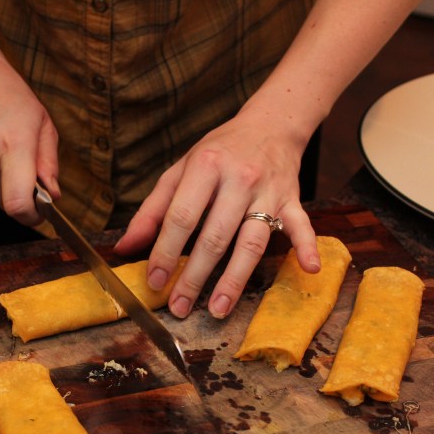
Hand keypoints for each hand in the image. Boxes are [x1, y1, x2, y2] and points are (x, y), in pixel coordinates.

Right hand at [0, 57, 59, 225]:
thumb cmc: (9, 94)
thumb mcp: (43, 123)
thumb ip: (49, 163)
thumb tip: (52, 195)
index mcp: (14, 147)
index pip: (18, 204)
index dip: (33, 217)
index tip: (42, 212)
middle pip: (7, 206)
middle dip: (23, 201)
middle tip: (31, 178)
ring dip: (6, 187)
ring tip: (8, 154)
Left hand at [114, 111, 320, 318]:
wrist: (269, 124)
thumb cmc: (218, 153)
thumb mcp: (180, 171)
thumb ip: (152, 210)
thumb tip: (124, 247)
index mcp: (206, 168)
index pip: (182, 217)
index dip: (166, 252)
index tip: (154, 281)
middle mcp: (239, 180)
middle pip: (215, 236)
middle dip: (194, 276)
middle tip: (179, 307)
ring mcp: (268, 192)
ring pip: (252, 241)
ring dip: (235, 279)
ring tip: (218, 309)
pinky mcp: (292, 200)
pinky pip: (301, 225)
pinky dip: (307, 247)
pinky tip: (308, 269)